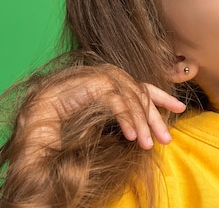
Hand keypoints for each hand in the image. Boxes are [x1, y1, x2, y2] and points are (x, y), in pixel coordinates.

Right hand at [20, 66, 185, 151]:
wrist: (37, 114)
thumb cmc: (68, 117)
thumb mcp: (102, 116)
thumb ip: (121, 114)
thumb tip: (145, 125)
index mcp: (114, 80)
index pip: (143, 87)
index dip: (162, 98)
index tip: (181, 109)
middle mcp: (110, 74)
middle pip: (141, 94)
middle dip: (156, 116)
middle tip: (167, 138)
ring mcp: (102, 76)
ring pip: (132, 98)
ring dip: (141, 123)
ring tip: (147, 144)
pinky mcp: (94, 83)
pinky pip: (118, 101)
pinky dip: (127, 119)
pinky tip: (131, 136)